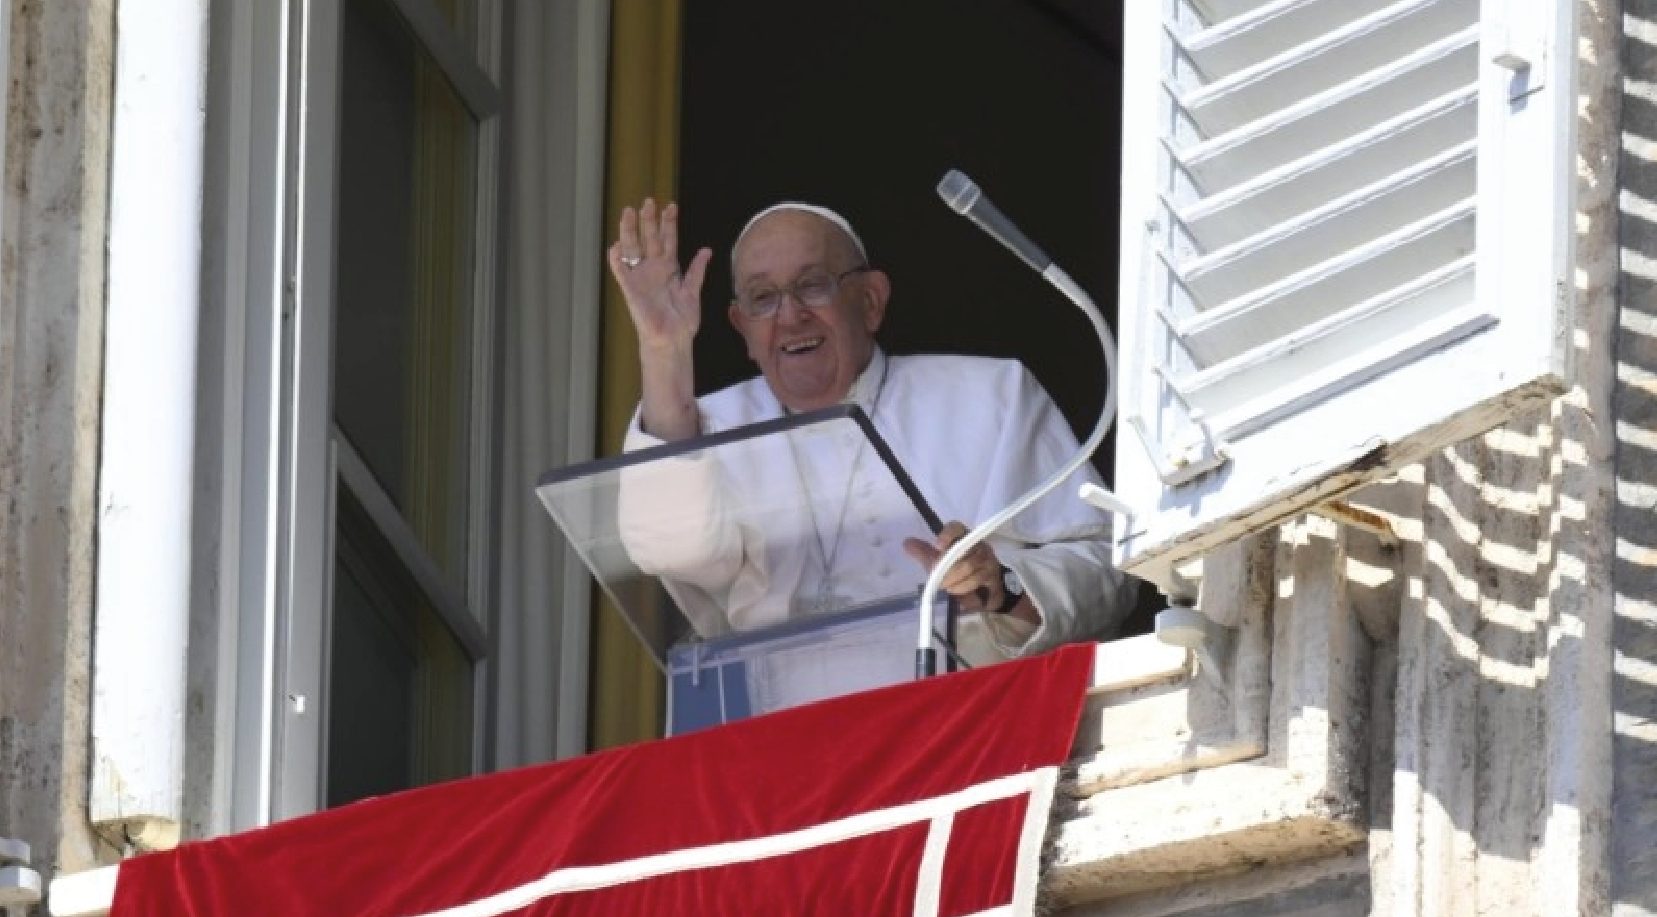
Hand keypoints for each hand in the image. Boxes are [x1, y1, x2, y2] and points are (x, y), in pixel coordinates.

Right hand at [608, 198, 713, 353]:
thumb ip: (697, 270)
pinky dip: (617, 260)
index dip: (669, 223)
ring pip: (634, 249)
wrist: (673, 339)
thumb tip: (706, 250)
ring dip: (630, 231)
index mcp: (669, 268)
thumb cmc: (682, 320)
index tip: (671, 206)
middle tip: (649, 201)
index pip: (668, 240)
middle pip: (649, 239)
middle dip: (649, 220)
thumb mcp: (693, 291)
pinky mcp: (630, 290)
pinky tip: (616, 246)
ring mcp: (640, 278)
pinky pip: (621, 272)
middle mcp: (653, 270)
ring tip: (629, 213)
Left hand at [903, 521, 1002, 613]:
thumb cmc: (957, 574)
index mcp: (962, 537)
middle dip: (945, 566)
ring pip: (968, 565)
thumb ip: (924, 553)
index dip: (947, 535)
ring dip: (952, 578)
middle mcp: (977, 544)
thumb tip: (906, 543)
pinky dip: (962, 586)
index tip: (937, 546)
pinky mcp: (992, 574)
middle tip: (935, 577)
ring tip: (944, 586)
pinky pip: (976, 578)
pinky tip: (955, 590)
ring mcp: (987, 558)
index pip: (956, 528)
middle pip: (961, 550)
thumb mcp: (938, 564)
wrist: (980, 594)